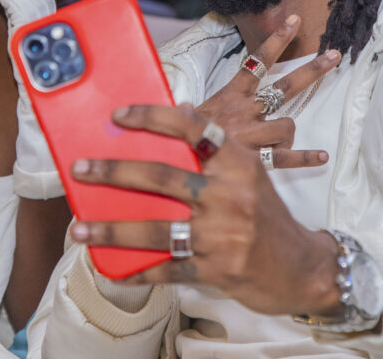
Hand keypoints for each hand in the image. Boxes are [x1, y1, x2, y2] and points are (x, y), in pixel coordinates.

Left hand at [69, 103, 341, 316]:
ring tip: (80, 228)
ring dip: (113, 229)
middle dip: (114, 172)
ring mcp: (223, 234)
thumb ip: (217, 148)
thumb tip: (179, 109)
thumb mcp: (251, 174)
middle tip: (81, 168)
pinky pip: (168, 269)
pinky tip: (114, 271)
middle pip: (162, 177)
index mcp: (239, 162)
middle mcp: (231, 194)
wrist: (302, 268)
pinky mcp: (218, 269)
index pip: (192, 128)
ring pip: (157, 229)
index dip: (152, 117)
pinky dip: (138, 272)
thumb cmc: (267, 216)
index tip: (118, 115)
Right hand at [194, 15, 338, 169]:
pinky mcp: (257, 158)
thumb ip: (194, 109)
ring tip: (276, 142)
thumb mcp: (187, 115)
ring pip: (287, 126)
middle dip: (311, 70)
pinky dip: (305, 158)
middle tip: (333, 56)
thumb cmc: (182, 138)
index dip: (277, 40)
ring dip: (286, 134)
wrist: (179, 162)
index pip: (256, 61)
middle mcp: (246, 110)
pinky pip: (285, 157)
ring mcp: (254, 133)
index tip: (295, 21)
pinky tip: (322, 157)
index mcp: (231, 95)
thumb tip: (186, 105)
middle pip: (285, 85)